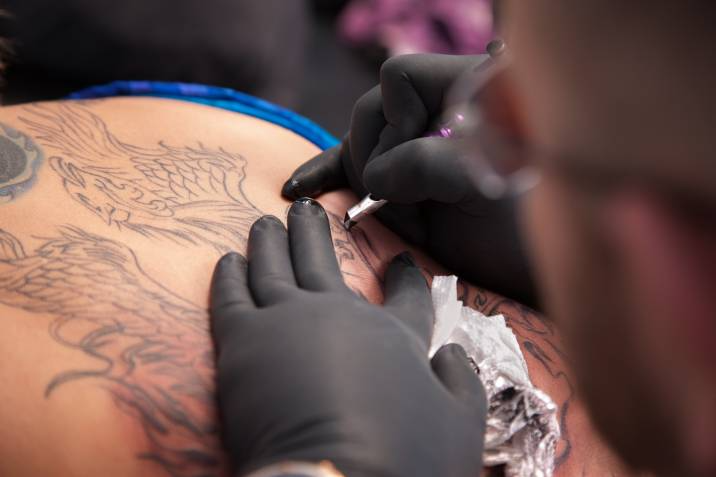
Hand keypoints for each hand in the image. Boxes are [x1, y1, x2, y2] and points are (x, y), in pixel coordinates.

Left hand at [210, 198, 486, 476]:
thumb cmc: (406, 459)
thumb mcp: (461, 424)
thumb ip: (460, 381)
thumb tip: (454, 354)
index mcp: (394, 334)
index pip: (405, 294)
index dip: (403, 275)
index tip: (398, 260)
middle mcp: (339, 314)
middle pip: (322, 258)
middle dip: (314, 229)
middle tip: (306, 208)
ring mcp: (288, 321)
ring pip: (273, 264)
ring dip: (269, 239)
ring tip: (265, 221)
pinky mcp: (243, 341)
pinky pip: (232, 293)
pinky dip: (229, 273)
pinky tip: (228, 259)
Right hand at [282, 54, 536, 305]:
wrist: (533, 276)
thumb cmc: (530, 227)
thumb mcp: (487, 182)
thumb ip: (428, 164)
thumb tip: (377, 179)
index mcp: (466, 94)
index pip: (401, 77)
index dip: (396, 117)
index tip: (418, 162)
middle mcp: (435, 118)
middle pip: (373, 113)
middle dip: (376, 158)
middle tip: (402, 202)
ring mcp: (415, 153)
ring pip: (360, 145)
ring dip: (355, 178)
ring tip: (383, 214)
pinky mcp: (402, 185)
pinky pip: (350, 169)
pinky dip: (325, 177)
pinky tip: (297, 190)